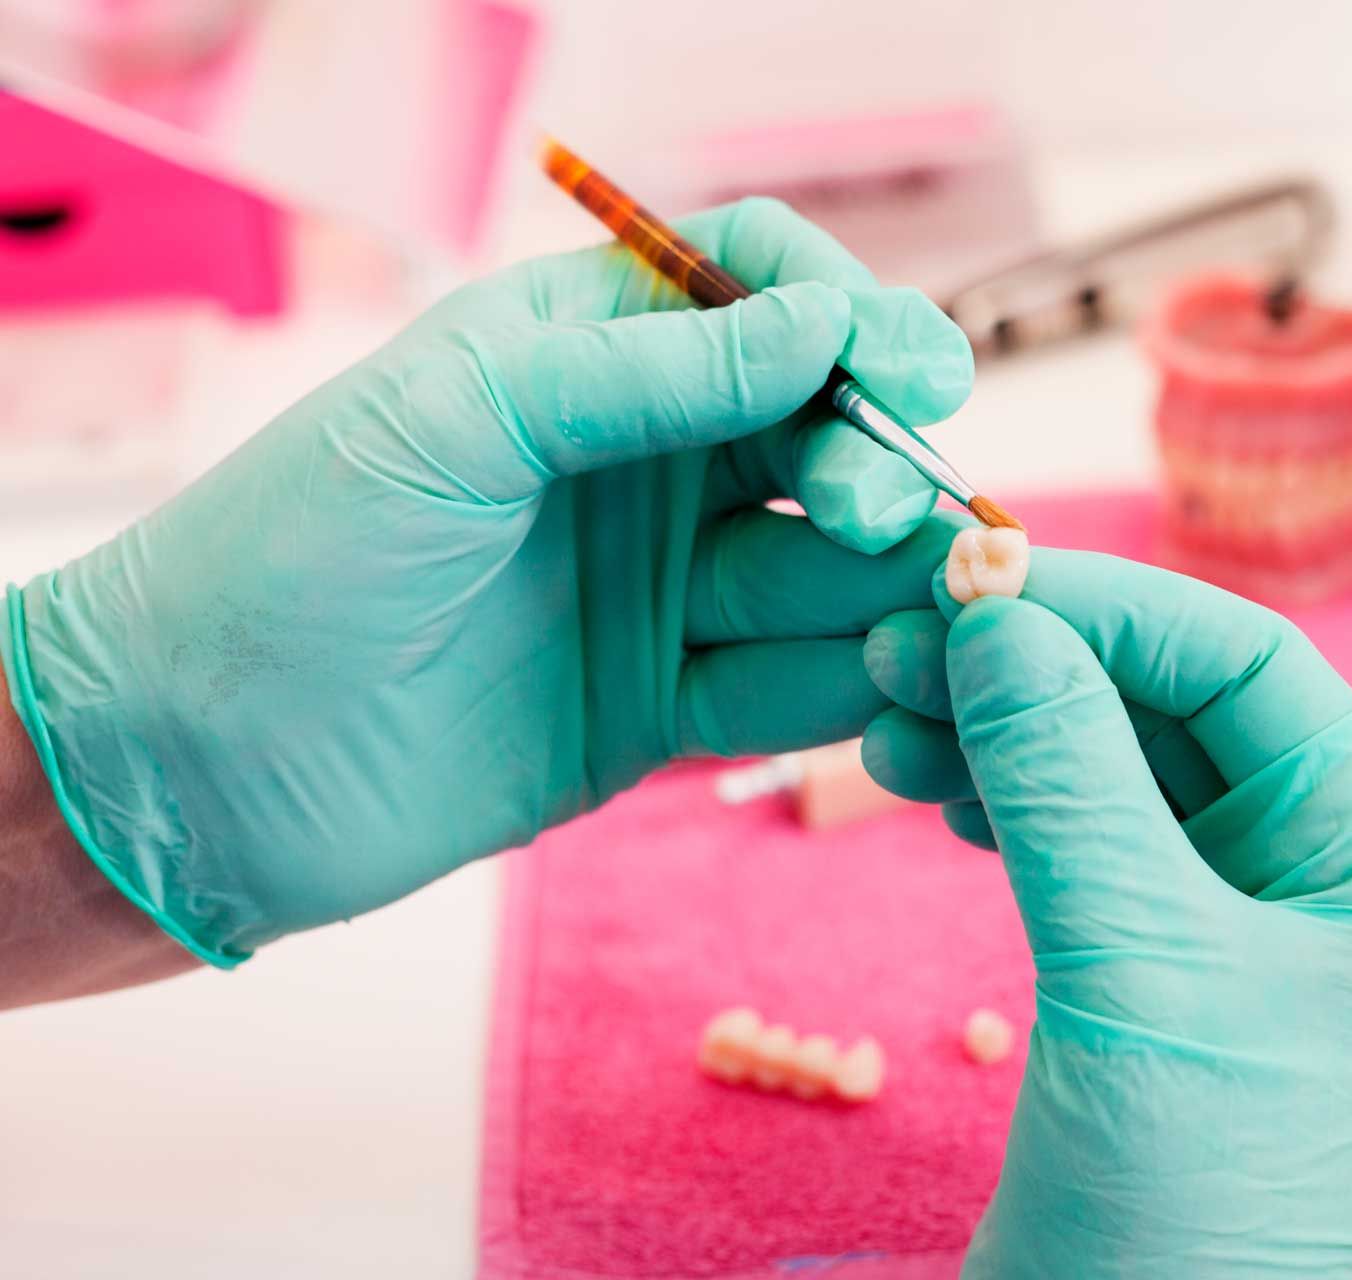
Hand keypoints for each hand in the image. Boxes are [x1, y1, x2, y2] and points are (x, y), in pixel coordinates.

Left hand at [1, 199, 972, 966]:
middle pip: (819, 434)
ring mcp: (658, 588)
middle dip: (869, 463)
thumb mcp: (464, 421)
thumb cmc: (291, 552)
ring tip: (922, 609)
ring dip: (880, 583)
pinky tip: (875, 684)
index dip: (850, 318)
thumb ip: (650, 372)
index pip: (761, 292)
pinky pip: (786, 684)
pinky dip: (842, 684)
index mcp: (586, 352)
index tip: (907, 368)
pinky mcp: (664, 707)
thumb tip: (822, 323)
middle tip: (868, 510)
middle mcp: (641, 461)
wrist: (199, 765)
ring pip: (823, 567)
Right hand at [861, 553, 1351, 1276]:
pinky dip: (993, 793)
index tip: (986, 583)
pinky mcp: (1143, 964)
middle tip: (901, 642)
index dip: (1119, 610)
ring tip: (882, 716)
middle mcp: (1313, 878)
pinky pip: (1068, 834)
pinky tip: (926, 781)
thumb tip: (998, 624)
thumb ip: (1068, 780)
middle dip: (1038, 667)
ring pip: (1106, 767)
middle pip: (1172, 708)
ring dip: (997, 727)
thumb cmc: (1185, 1198)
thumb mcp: (1134, 967)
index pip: (1254, 670)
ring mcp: (1226, 922)